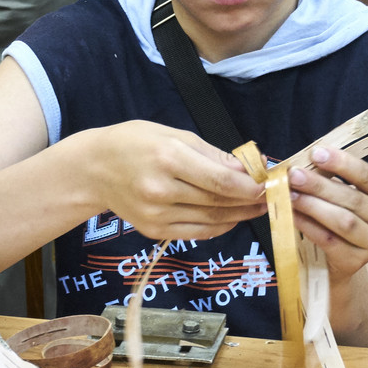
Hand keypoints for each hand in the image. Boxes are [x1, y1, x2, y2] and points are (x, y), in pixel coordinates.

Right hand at [84, 121, 267, 240]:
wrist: (95, 168)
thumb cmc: (138, 143)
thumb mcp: (176, 135)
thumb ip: (213, 154)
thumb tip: (248, 168)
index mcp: (169, 158)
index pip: (220, 180)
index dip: (250, 186)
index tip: (269, 183)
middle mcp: (161, 189)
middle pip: (218, 200)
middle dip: (251, 200)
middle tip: (272, 195)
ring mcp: (156, 214)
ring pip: (211, 219)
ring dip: (241, 214)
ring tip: (260, 207)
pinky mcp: (153, 230)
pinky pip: (197, 232)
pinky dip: (220, 226)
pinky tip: (234, 217)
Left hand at [287, 146, 367, 278]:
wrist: (341, 259)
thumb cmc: (343, 215)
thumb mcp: (347, 192)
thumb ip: (334, 176)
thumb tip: (307, 161)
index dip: (342, 163)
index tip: (316, 153)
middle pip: (354, 198)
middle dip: (320, 185)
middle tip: (295, 175)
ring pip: (343, 221)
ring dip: (313, 205)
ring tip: (291, 194)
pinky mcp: (356, 262)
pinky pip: (329, 241)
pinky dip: (308, 226)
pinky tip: (293, 215)